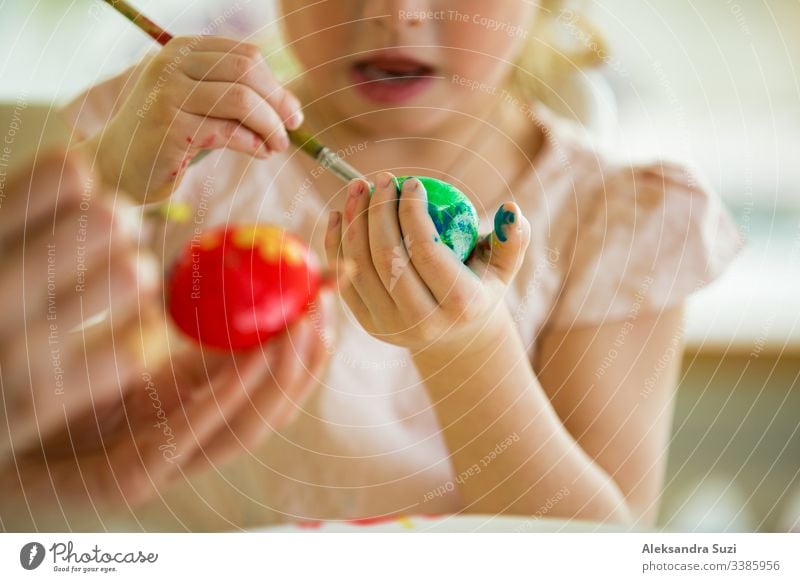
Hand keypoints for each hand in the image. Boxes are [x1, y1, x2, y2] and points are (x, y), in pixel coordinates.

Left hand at [0, 149, 335, 519]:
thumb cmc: (69, 369)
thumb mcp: (143, 331)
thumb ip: (195, 307)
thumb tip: (243, 255)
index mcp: (198, 409)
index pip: (273, 383)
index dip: (310, 341)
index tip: (331, 291)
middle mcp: (193, 442)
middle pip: (271, 410)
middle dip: (308, 360)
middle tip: (325, 306)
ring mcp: (167, 464)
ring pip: (245, 429)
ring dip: (283, 377)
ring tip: (304, 325)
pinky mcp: (130, 476)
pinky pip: (193, 435)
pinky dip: (231, 396)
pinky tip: (257, 354)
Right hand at [80, 36, 302, 201]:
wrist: (118, 166)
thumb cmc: (168, 136)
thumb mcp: (201, 105)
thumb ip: (234, 96)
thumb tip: (290, 106)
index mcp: (183, 50)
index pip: (245, 56)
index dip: (276, 84)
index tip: (292, 111)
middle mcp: (173, 65)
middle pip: (246, 72)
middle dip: (278, 102)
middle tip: (293, 127)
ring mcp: (168, 94)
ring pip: (242, 101)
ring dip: (270, 126)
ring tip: (279, 145)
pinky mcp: (170, 126)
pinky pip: (228, 131)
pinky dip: (253, 144)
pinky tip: (261, 154)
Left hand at [323, 173, 530, 353]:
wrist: (454, 334)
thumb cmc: (480, 284)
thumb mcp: (503, 265)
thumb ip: (513, 237)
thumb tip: (510, 208)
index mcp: (459, 303)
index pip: (427, 251)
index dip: (413, 212)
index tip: (412, 182)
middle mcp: (422, 321)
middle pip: (389, 259)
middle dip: (380, 212)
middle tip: (382, 179)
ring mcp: (389, 326)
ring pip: (360, 267)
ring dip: (354, 222)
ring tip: (358, 187)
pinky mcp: (366, 323)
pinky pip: (344, 279)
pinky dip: (337, 244)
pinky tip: (340, 213)